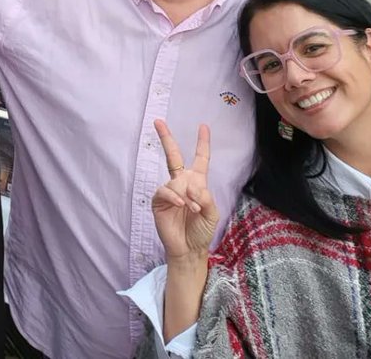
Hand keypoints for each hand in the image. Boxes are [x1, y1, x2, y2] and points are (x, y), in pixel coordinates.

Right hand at [152, 120, 218, 261]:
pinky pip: (165, 191)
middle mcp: (182, 183)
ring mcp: (170, 191)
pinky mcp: (159, 201)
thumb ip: (206, 196)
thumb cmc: (202, 231)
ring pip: (176, 181)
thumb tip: (191, 185)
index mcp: (197, 183)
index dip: (202, 143)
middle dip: (166, 138)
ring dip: (186, 194)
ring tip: (193, 208)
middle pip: (173, 156)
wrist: (189, 249)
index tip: (203, 126)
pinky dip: (174, 196)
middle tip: (158, 121)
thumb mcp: (212, 213)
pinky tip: (181, 204)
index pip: (200, 159)